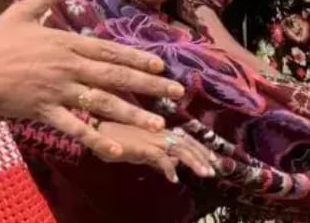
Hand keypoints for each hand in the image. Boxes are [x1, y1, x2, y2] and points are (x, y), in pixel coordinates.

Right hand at [0, 0, 186, 161]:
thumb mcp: (20, 13)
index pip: (108, 49)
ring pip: (103, 102)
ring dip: (133, 114)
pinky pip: (76, 126)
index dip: (136, 57)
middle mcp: (68, 65)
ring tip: (159, 125)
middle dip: (149, 84)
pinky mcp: (47, 110)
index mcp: (65, 42)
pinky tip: (116, 149)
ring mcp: (59, 89)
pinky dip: (96, 138)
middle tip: (176, 93)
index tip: (161, 64)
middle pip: (115, 75)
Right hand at [95, 122, 216, 181]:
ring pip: (179, 148)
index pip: (185, 138)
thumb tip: (176, 164)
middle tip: (216, 168)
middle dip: (203, 155)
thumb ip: (158, 157)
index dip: (200, 148)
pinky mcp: (141, 146)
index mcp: (158, 131)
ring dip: (194, 161)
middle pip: (187, 142)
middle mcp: (157, 132)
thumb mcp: (140, 150)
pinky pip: (159, 157)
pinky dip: (168, 168)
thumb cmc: (113, 139)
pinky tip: (173, 179)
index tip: (213, 159)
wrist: (93, 133)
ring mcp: (150, 138)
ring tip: (206, 174)